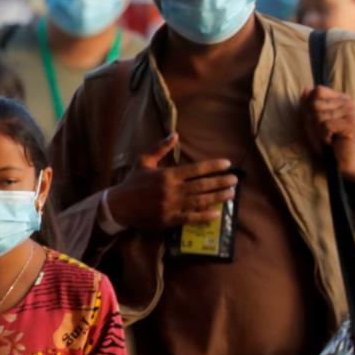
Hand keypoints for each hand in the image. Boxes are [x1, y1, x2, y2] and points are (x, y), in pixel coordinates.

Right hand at [103, 134, 236, 230]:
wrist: (119, 206)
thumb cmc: (133, 182)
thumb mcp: (144, 161)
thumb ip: (160, 148)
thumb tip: (175, 135)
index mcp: (167, 175)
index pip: (196, 169)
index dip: (213, 166)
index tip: (227, 164)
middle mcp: (172, 190)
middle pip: (202, 185)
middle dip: (221, 182)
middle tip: (235, 179)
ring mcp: (172, 206)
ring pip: (200, 201)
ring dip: (217, 197)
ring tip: (231, 193)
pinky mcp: (169, 220)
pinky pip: (191, 218)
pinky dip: (204, 216)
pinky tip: (216, 213)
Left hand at [301, 86, 354, 182]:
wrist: (341, 158)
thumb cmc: (326, 138)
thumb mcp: (313, 120)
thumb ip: (308, 104)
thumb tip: (305, 89)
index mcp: (339, 97)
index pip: (318, 90)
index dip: (309, 105)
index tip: (315, 119)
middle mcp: (347, 101)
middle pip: (315, 103)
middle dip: (312, 120)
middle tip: (321, 130)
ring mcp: (351, 111)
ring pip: (319, 115)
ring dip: (318, 130)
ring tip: (327, 135)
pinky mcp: (352, 123)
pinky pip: (326, 125)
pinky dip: (324, 135)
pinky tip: (331, 139)